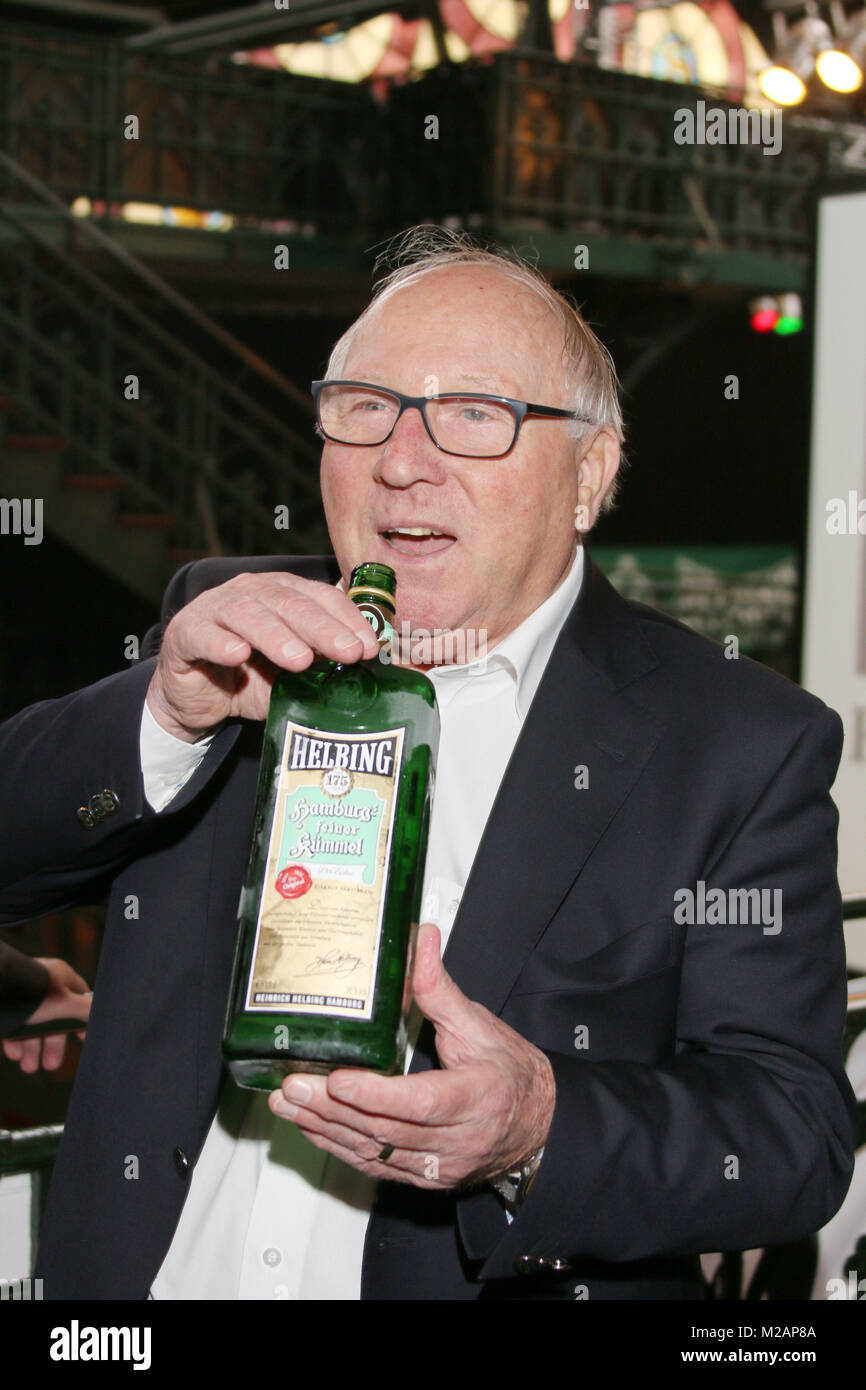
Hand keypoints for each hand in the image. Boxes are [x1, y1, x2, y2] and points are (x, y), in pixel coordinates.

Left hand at [2, 958, 90, 1072]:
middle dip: (52, 1044)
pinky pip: (13, 1025)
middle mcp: (43, 986)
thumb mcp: (65, 1004)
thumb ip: (86, 1010)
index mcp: (60, 978)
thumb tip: (107, 1012)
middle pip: (54, 1018)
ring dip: (32, 1049)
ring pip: (32, 1025)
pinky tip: (14, 1055)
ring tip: (29, 1068)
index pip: (79, 998)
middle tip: (51, 1066)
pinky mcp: (5, 1006)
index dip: (82, 1020)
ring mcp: (23, 996)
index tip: (83, 1040)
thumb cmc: (33, 993)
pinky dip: (15, 1041)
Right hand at [146, 572, 379, 741]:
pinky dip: (220, 643)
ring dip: (277, 635)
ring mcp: (215, 610)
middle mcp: (250, 593)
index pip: (321, 597)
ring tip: (300, 660)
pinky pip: (202, 635)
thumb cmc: (251, 678)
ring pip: (248, 614)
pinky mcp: (185, 634)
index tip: (371, 648)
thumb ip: (325, 666)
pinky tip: (238, 655)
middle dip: (323, 628)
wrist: (198, 698)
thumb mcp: (294, 675)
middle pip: (289, 602)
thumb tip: (375, 672)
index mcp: (283, 594)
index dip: (348, 620)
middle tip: (349, 652)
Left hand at [269, 924, 555, 1189]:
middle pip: (387, 1131)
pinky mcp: (425, 1179)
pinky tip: (312, 1128)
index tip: (338, 1078)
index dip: (376, 1095)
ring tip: (286, 1105)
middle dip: (333, 1109)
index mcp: (476, 1097)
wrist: (538, 1125)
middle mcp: (458, 1140)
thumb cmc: (509, 1071)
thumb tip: (420, 938)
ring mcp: (440, 1166)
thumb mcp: (480, 1025)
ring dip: (326, 1129)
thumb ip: (440, 988)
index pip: (421, 1103)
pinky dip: (340, 1147)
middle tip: (291, 1086)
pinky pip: (377, 1168)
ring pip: (375, 1153)